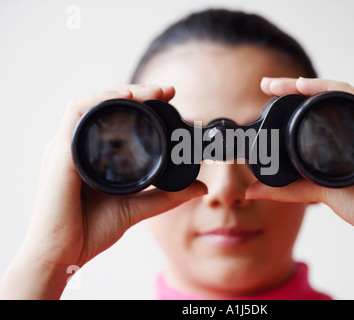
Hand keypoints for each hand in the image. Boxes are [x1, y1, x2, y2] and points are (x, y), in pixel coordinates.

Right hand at [0, 85, 206, 298]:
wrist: (64, 254)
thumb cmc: (90, 231)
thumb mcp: (137, 208)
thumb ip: (167, 197)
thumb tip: (201, 188)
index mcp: (91, 154)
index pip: (114, 118)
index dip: (140, 104)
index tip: (170, 99)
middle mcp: (78, 145)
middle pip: (105, 105)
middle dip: (137, 93)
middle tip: (167, 91)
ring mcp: (67, 146)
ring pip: (93, 102)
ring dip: (124, 91)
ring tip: (154, 92)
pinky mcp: (60, 152)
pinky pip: (78, 113)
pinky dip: (102, 101)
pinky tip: (127, 99)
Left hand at [246, 77, 353, 298]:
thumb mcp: (316, 192)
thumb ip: (286, 189)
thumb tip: (251, 190)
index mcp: (345, 136)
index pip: (316, 109)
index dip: (291, 98)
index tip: (265, 91)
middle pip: (325, 97)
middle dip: (294, 86)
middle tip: (267, 83)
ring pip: (340, 94)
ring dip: (310, 85)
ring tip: (284, 84)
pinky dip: (334, 92)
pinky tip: (312, 89)